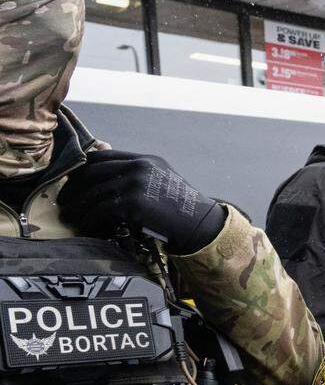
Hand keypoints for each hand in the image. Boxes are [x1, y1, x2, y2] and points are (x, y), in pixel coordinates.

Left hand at [58, 150, 225, 253]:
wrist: (200, 224)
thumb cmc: (182, 210)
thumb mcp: (163, 182)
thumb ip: (140, 176)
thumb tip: (111, 182)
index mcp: (144, 160)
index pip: (102, 156)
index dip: (82, 169)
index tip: (73, 183)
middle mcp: (139, 167)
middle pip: (92, 172)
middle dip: (73, 189)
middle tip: (65, 202)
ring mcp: (136, 184)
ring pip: (93, 193)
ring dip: (78, 208)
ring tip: (70, 218)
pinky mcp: (134, 203)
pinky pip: (101, 210)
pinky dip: (90, 220)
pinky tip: (87, 227)